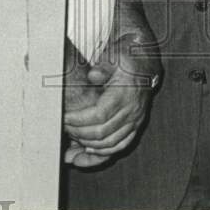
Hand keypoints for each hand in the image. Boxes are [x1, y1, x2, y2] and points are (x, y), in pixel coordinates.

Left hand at [62, 35, 156, 165]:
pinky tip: (89, 149)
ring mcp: (135, 121)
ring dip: (89, 144)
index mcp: (124, 95)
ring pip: (111, 143)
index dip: (79, 120)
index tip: (64, 118)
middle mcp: (131, 111)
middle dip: (79, 132)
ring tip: (73, 138)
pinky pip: (121, 145)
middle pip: (102, 132)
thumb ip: (103, 66)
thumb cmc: (127, 62)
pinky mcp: (135, 126)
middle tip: (65, 127)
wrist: (145, 66)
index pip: (99, 115)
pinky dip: (105, 151)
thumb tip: (93, 75)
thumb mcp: (114, 57)